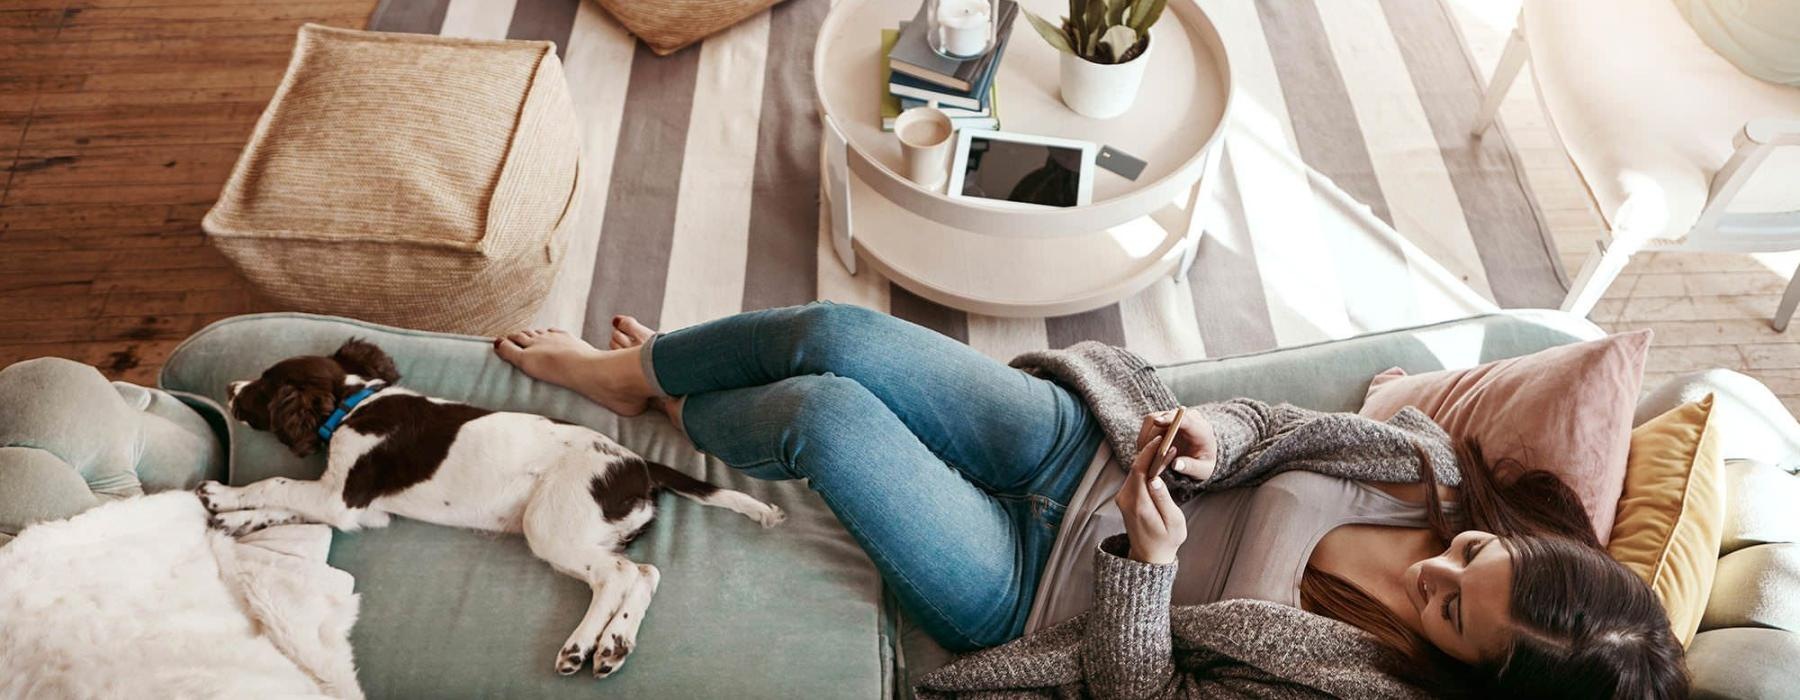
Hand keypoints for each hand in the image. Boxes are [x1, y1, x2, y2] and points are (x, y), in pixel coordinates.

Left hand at [1116, 440, 1186, 563]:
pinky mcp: (1124, 498)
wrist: (1149, 556)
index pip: (1139, 470)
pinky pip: (1134, 477)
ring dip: (1148, 458)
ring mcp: (1122, 498)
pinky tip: (1157, 462)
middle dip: (1150, 451)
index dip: (1150, 452)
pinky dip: (1145, 467)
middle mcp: (1125, 499)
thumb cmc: (1166, 540)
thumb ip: (1164, 500)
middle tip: (1167, 439)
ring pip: (1134, 470)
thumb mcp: (1173, 522)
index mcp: (1138, 504)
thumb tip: (1155, 479)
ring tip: (1165, 447)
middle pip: (1135, 467)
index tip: (1162, 440)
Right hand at [1135, 408, 1217, 481]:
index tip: (1157, 422)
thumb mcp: (1203, 470)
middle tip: (1145, 455)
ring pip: (1152, 420)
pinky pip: (1148, 425)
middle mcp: (1186, 417)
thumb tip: (1176, 464)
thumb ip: (1191, 467)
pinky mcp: (1163, 419)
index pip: (1184, 418)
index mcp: (1200, 428)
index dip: (1170, 419)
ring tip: (1145, 455)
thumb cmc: (1203, 463)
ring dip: (1146, 437)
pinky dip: (1144, 437)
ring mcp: (1173, 416)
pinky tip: (1146, 451)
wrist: (1202, 456)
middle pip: (1164, 418)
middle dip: (1152, 436)